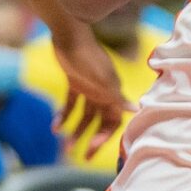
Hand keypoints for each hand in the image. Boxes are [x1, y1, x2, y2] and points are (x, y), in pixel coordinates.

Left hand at [50, 23, 129, 163]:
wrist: (68, 34)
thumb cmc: (87, 56)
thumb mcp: (101, 79)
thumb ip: (116, 95)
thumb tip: (136, 109)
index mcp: (112, 91)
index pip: (113, 120)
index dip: (105, 136)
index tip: (92, 149)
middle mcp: (102, 91)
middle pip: (99, 121)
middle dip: (90, 138)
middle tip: (78, 155)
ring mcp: (88, 87)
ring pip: (84, 115)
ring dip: (75, 129)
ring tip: (62, 144)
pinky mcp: (74, 82)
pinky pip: (70, 104)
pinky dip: (63, 115)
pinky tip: (54, 126)